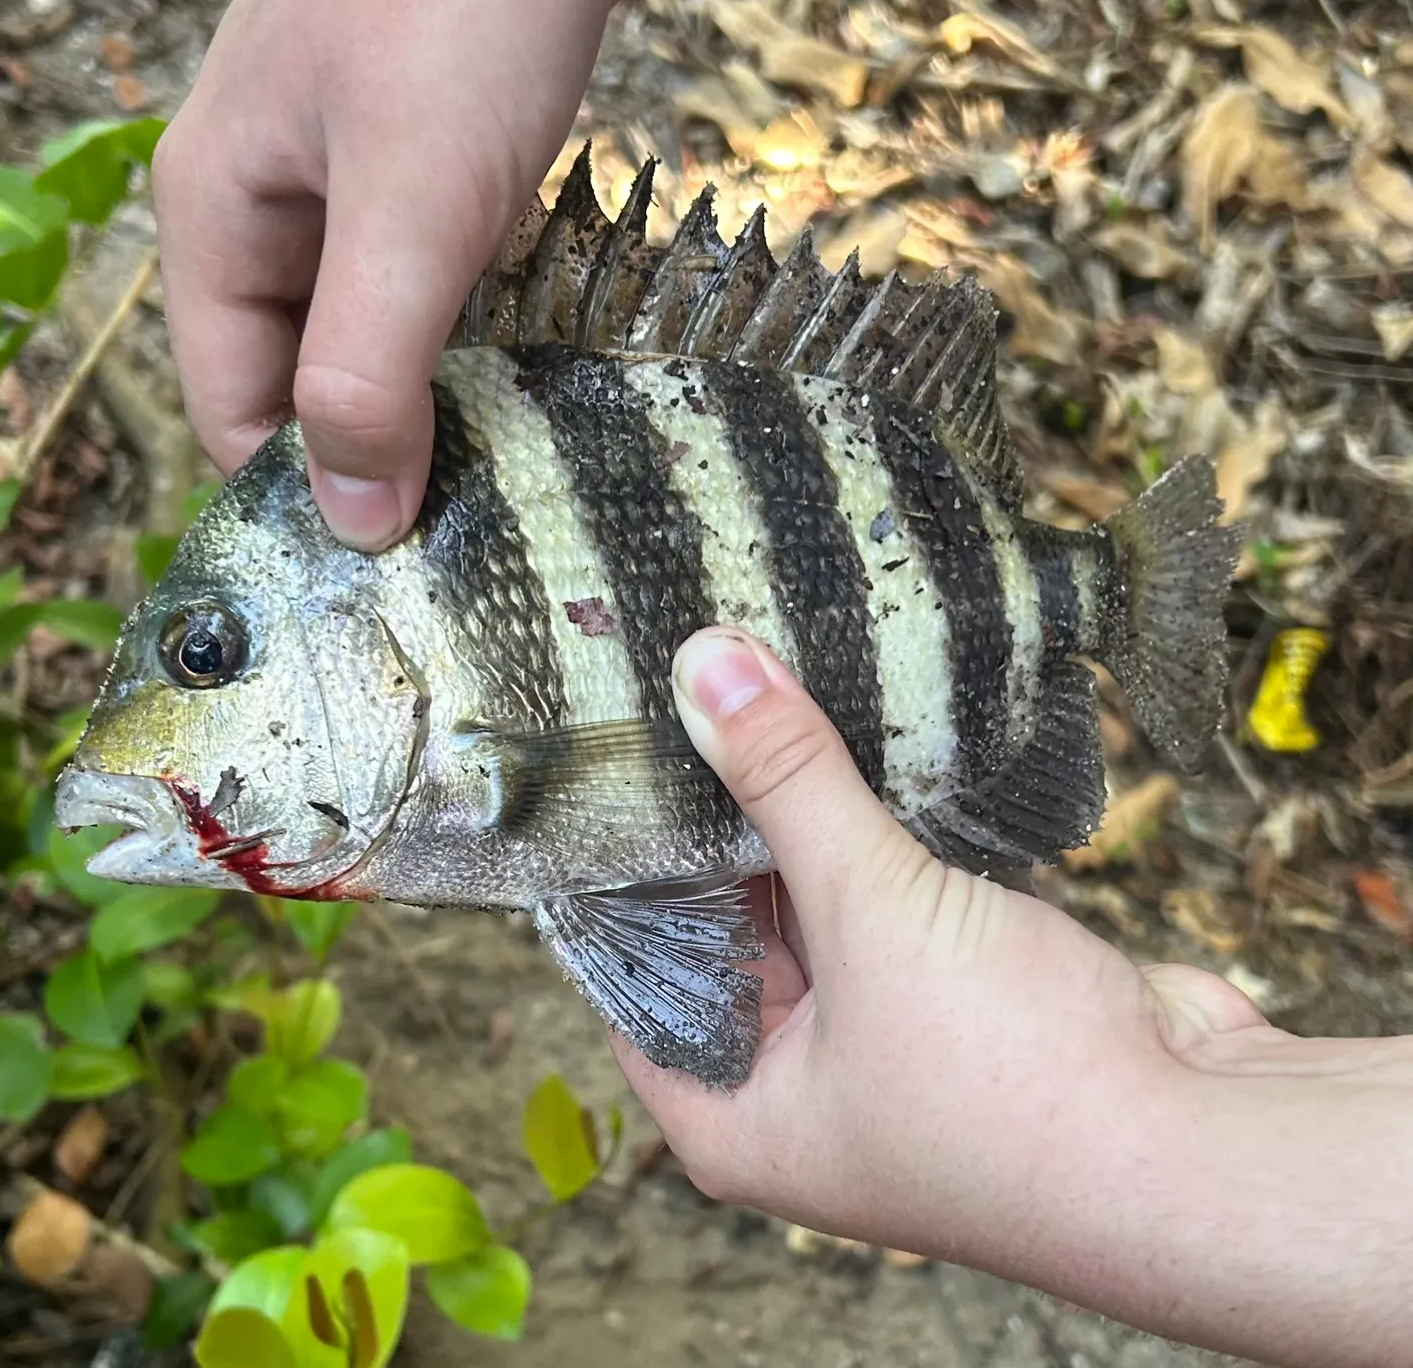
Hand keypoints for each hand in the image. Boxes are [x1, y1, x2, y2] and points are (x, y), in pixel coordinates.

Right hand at [153, 0, 699, 549]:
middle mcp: (279, 201)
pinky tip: (547, 384)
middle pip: (309, 378)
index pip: (233, 407)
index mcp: (223, 213)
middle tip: (484, 538)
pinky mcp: (446, 156)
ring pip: (384, 332)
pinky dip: (486, 335)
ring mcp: (363, 175)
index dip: (303, 497)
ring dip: (444, 401)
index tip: (400, 574)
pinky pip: (448, 281)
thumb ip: (367, 363)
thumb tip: (350, 517)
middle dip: (382, 458)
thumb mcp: (409, 197)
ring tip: (523, 479)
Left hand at [613, 627, 1412, 1367]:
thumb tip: (704, 664)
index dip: (616, 871)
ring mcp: (879, 1042)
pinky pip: (885, 899)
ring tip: (751, 697)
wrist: (1209, 1150)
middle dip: (713, 827)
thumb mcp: (872, 915)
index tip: (604, 761)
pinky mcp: (952, 996)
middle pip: (720, 932)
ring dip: (797, 820)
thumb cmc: (1014, 1086)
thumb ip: (787, 784)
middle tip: (678, 701)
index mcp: (731, 1114)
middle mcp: (794, 1087)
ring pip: (809, 908)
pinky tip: (846, 744)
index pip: (630, 976)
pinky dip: (871, 835)